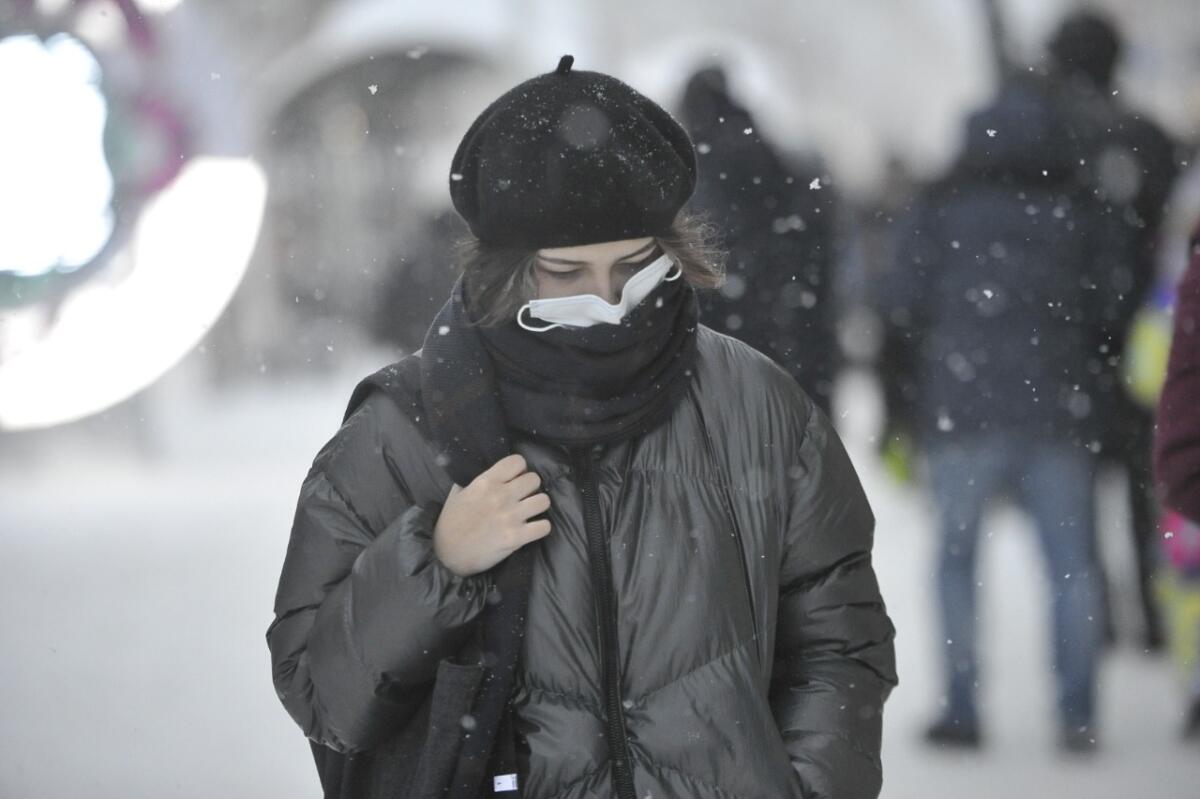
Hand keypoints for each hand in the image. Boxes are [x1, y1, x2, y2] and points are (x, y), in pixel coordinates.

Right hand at [433, 454, 551, 576]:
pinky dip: (541, 528)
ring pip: (544, 501)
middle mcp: (501, 496)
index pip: (517, 461)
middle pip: (535, 479)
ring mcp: (511, 517)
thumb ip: (473, 480)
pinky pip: (544, 526)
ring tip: (529, 512)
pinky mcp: (517, 538)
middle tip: (522, 498)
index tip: (515, 479)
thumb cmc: (450, 523)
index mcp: (486, 482)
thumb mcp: (456, 494)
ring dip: (538, 506)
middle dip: (530, 488)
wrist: (447, 555)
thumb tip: (488, 472)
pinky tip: (532, 529)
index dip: (520, 469)